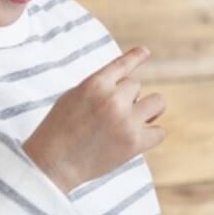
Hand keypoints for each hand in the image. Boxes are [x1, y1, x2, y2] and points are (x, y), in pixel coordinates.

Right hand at [23, 46, 165, 192]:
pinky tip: (139, 139)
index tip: (146, 51)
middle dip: (127, 98)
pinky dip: (152, 134)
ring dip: (149, 110)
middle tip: (111, 115)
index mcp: (95, 83)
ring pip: (157, 102)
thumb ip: (98, 86)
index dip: (136, 57)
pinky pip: (160, 131)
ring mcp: (125, 120)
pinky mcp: (134, 143)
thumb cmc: (58, 130)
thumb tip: (127, 85)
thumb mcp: (72, 97)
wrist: (53, 163)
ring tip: (138, 120)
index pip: (122, 64)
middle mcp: (113, 98)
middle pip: (136, 86)